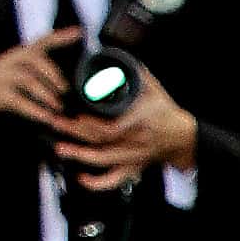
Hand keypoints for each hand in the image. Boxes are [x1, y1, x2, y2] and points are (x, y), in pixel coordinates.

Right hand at [0, 38, 72, 153]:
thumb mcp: (17, 81)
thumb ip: (38, 80)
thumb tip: (68, 90)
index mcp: (18, 57)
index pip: (41, 41)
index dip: (60, 36)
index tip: (80, 32)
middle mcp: (8, 61)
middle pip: (33, 57)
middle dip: (52, 72)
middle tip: (66, 90)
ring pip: (26, 78)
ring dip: (46, 93)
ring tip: (58, 107)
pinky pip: (16, 99)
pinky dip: (34, 109)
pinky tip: (47, 118)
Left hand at [55, 65, 196, 186]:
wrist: (183, 137)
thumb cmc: (166, 112)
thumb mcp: (153, 87)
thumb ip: (134, 73)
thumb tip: (114, 57)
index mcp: (140, 121)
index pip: (113, 127)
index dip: (91, 125)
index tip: (75, 115)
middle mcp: (135, 141)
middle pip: (101, 142)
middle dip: (76, 134)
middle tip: (56, 123)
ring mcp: (133, 156)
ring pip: (104, 160)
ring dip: (81, 156)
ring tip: (61, 148)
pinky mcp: (133, 168)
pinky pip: (115, 180)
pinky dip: (98, 183)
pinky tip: (82, 178)